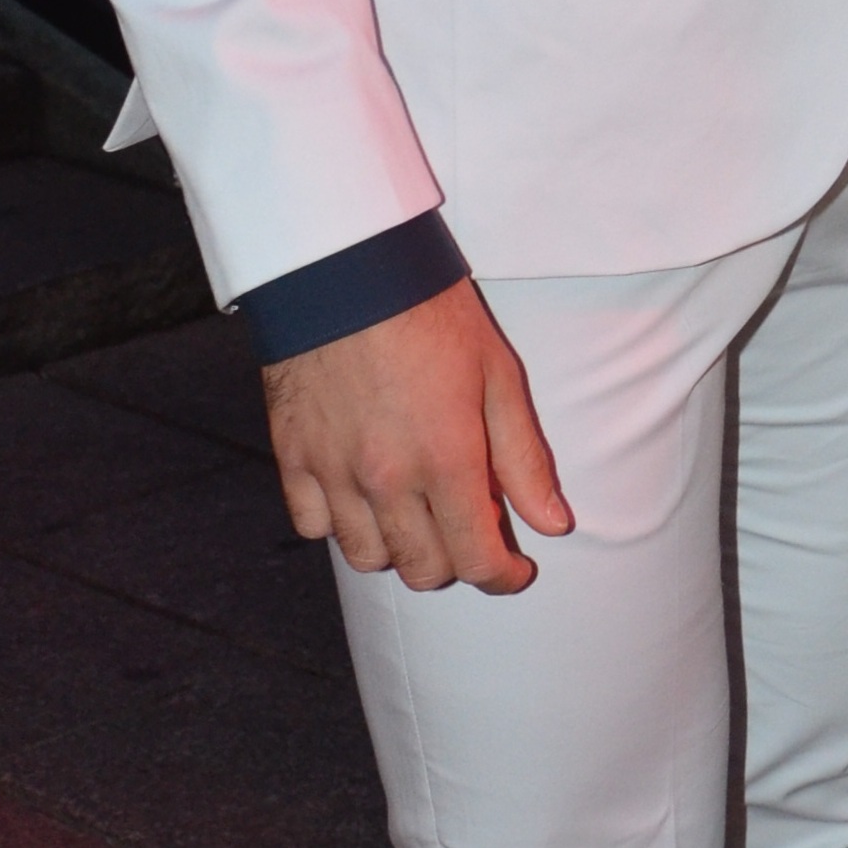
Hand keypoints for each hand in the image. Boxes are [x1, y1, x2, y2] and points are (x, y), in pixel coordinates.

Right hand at [263, 281, 572, 592]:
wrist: (346, 269)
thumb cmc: (430, 314)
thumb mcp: (498, 376)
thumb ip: (525, 459)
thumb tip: (554, 524)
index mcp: (446, 460)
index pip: (476, 561)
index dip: (502, 578)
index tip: (513, 571)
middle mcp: (387, 479)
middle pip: (422, 569)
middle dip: (455, 565)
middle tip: (467, 534)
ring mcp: (334, 472)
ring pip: (366, 558)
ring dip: (398, 551)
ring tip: (415, 517)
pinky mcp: (293, 457)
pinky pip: (312, 527)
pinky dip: (339, 526)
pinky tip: (361, 500)